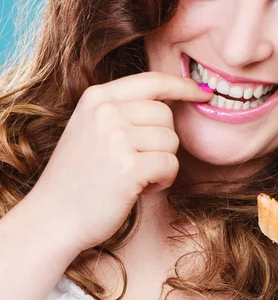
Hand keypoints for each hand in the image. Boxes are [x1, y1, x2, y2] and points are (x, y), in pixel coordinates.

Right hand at [27, 72, 212, 253]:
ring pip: (171, 140)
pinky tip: (139, 189)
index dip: (182, 85)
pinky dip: (163, 181)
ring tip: (134, 176)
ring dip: (162, 163)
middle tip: (137, 161)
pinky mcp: (129, 167)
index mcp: (96, 97)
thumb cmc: (79, 176)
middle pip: (166, 114)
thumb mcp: (91, 127)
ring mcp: (115, 138)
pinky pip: (170, 165)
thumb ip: (124, 108)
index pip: (152, 80)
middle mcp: (105, 111)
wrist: (53, 218)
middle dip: (162, 140)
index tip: (202, 92)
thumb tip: (174, 98)